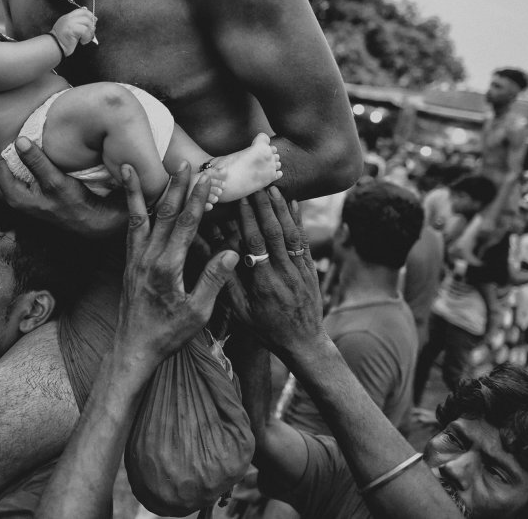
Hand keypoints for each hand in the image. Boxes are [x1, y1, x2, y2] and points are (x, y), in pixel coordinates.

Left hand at [0, 126, 125, 236]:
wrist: (89, 222)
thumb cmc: (74, 203)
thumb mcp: (57, 181)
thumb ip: (38, 162)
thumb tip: (20, 140)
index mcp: (15, 196)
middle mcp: (12, 200)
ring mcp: (18, 199)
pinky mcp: (25, 197)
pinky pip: (0, 181)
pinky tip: (2, 155)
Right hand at [50, 7, 96, 55]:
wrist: (54, 47)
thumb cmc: (63, 41)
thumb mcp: (70, 29)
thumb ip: (78, 23)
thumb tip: (93, 20)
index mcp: (68, 17)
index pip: (82, 10)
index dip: (90, 15)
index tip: (94, 22)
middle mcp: (69, 18)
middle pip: (86, 16)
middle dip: (92, 25)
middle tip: (91, 33)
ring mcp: (69, 23)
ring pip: (87, 23)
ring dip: (90, 32)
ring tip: (86, 39)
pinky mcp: (71, 29)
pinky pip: (85, 31)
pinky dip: (87, 37)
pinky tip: (83, 42)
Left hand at [118, 163, 237, 363]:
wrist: (133, 348)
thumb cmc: (169, 334)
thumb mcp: (198, 313)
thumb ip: (212, 281)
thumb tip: (230, 253)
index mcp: (167, 268)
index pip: (185, 225)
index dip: (196, 200)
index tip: (206, 179)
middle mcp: (147, 258)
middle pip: (163, 214)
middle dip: (174, 186)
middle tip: (182, 162)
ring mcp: (134, 259)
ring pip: (139, 217)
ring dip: (139, 190)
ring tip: (130, 165)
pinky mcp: (128, 263)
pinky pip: (130, 229)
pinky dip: (131, 210)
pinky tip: (131, 199)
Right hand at [226, 188, 326, 359]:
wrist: (304, 343)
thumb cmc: (267, 329)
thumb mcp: (241, 312)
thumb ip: (230, 283)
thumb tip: (218, 255)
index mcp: (265, 283)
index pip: (255, 244)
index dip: (248, 219)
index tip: (240, 199)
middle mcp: (284, 273)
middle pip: (274, 232)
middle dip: (264, 206)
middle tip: (255, 183)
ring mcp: (300, 270)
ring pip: (291, 233)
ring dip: (281, 208)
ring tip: (272, 186)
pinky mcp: (310, 269)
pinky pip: (304, 241)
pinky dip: (298, 220)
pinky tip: (293, 203)